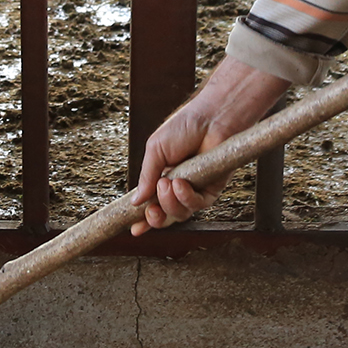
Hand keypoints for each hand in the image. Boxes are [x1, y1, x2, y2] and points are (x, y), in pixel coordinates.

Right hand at [128, 58, 292, 234]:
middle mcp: (179, 187)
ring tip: (167, 183)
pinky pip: (199, 205)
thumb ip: (146, 177)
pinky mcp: (213, 189)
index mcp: (162, 177)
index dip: (143, 219)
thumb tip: (135, 202)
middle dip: (156, 218)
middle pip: (166, 216)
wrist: (211, 117)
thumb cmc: (184, 127)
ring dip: (170, 203)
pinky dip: (187, 198)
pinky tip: (181, 183)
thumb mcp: (155, 151)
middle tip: (151, 211)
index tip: (134, 230)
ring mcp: (196, 189)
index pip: (151, 204)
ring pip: (181, 213)